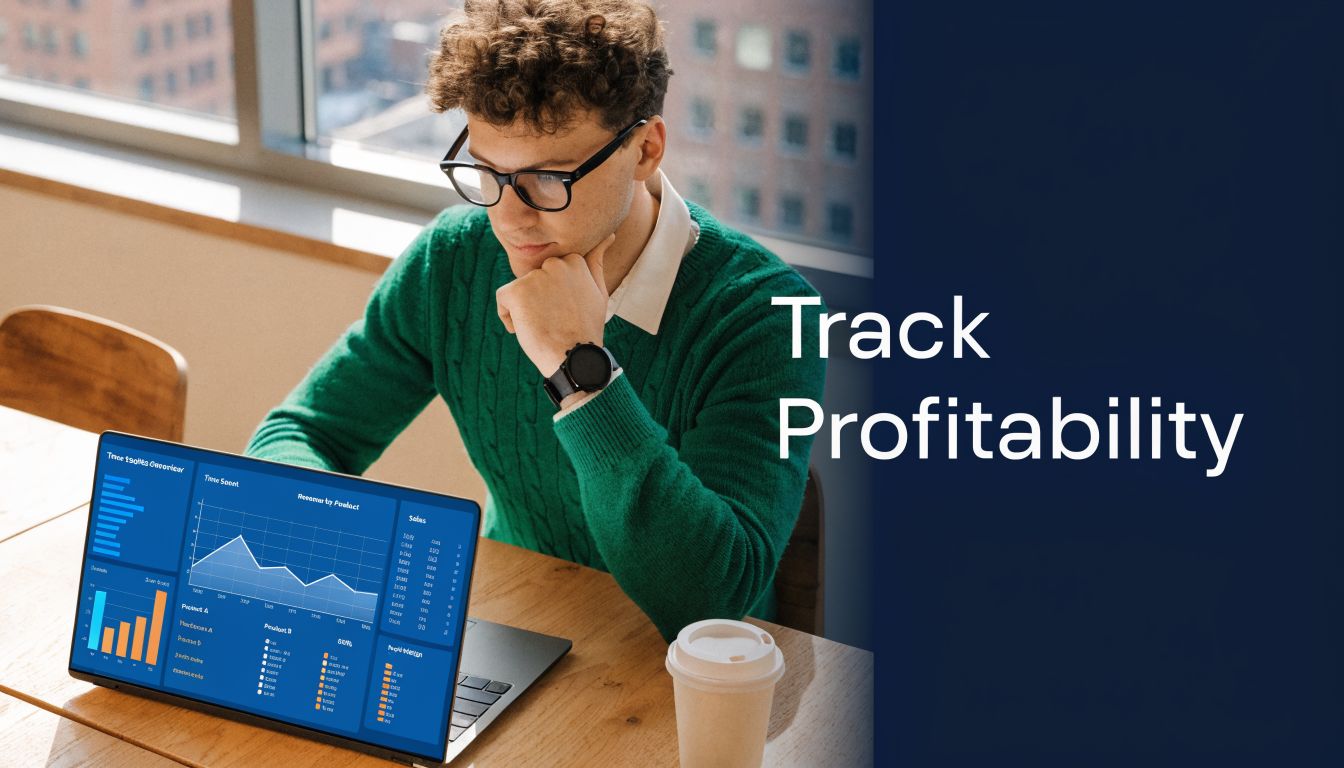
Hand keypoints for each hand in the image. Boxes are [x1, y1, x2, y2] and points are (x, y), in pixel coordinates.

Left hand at [496, 233, 615, 375]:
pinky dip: (509, 317)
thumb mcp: (598, 291)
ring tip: (544, 327)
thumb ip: (596, 261)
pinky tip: (525, 329)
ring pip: (519, 291)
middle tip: (556, 322)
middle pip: (534, 281)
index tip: (565, 313)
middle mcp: (554, 263)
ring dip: (525, 309)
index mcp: (574, 260)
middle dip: (539, 301)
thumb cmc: (586, 327)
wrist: (574, 357)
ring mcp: (535, 276)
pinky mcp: (516, 291)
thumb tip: (608, 233)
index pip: (551, 273)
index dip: (554, 296)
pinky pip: (503, 299)